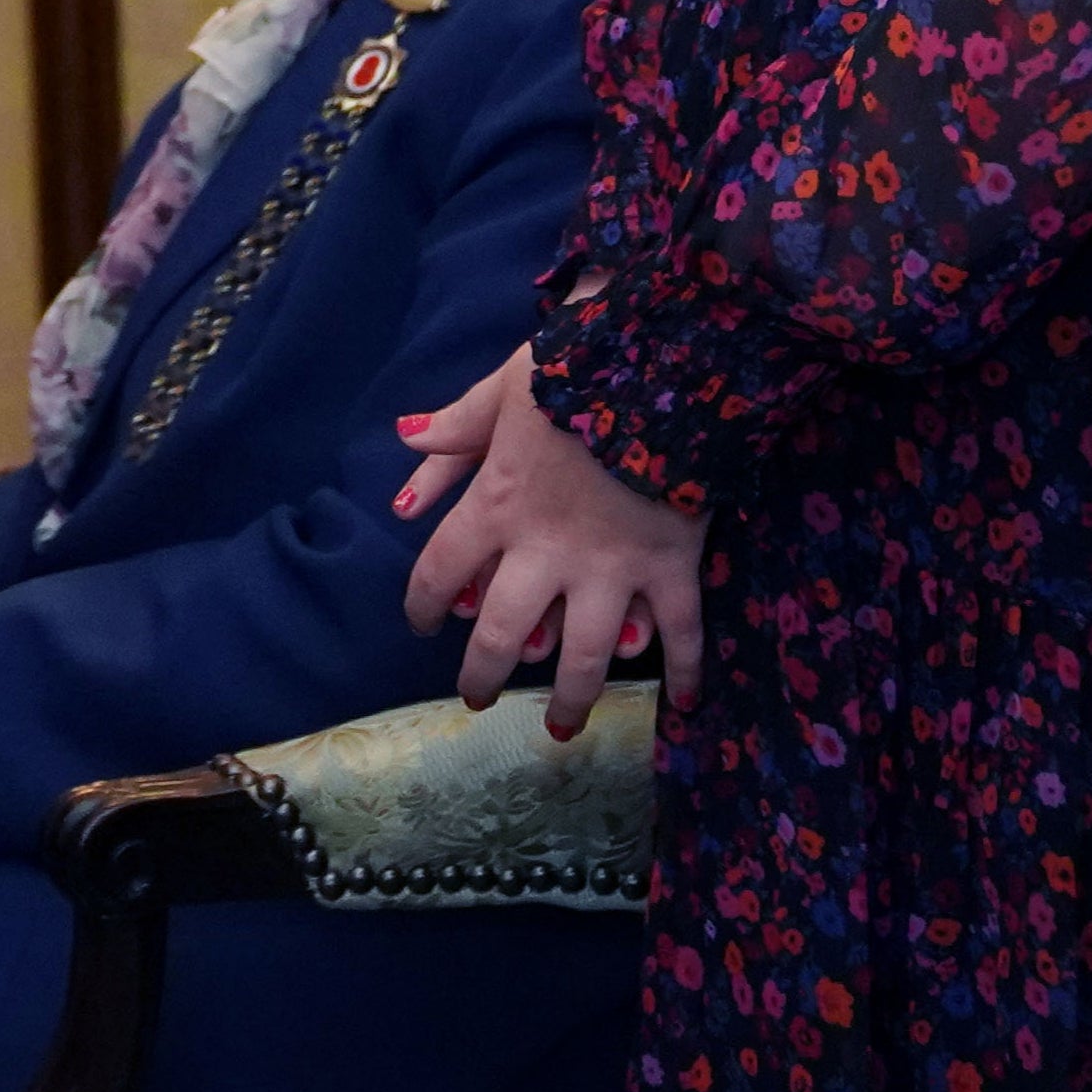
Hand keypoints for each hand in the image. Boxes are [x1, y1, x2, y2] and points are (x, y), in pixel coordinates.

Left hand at [391, 344, 706, 736]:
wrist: (662, 362)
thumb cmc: (575, 365)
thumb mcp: (505, 384)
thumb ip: (459, 422)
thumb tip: (405, 436)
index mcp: (497, 505)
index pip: (440, 570)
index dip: (423, 604)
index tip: (422, 623)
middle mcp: (547, 551)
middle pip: (503, 631)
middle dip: (485, 672)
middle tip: (478, 697)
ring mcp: (613, 568)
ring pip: (585, 654)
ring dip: (571, 698)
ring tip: (559, 728)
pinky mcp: (673, 566)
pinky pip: (682, 632)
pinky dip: (685, 671)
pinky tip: (683, 703)